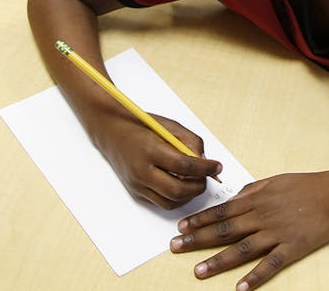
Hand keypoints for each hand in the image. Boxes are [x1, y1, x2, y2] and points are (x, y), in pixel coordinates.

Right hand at [95, 113, 220, 208]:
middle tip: (208, 177)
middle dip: (198, 187)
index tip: (217, 166)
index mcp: (150, 150)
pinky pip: (161, 203)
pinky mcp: (136, 192)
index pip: (184, 166)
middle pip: (178, 190)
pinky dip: (176, 198)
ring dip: (188, 195)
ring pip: (171, 202)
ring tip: (195, 181)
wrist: (110, 132)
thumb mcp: (168, 125)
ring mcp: (137, 184)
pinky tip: (181, 185)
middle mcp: (142, 171)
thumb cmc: (141, 126)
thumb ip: (189, 141)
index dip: (205, 168)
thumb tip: (205, 160)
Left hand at [172, 172, 328, 289]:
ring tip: (198, 271)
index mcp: (257, 199)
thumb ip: (252, 190)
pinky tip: (240, 289)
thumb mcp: (275, 180)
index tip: (181, 228)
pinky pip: (270, 265)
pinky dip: (255, 277)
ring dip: (218, 261)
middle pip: (224, 230)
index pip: (221, 211)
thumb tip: (233, 198)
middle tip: (175, 248)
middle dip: (197, 239)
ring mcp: (276, 233)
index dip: (199, 220)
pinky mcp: (292, 248)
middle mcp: (262, 216)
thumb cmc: (307, 185)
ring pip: (242, 249)